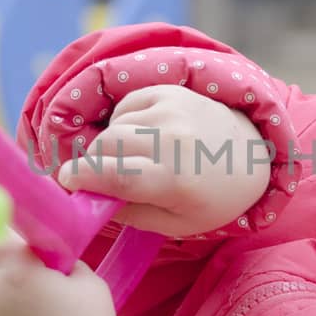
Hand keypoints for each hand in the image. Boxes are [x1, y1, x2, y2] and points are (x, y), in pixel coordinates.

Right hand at [57, 85, 270, 235]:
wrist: (250, 156)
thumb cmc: (210, 199)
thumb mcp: (174, 223)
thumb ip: (129, 212)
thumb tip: (88, 197)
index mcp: (177, 181)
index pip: (117, 176)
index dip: (83, 177)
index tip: (65, 181)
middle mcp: (174, 140)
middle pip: (107, 147)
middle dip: (94, 163)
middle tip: (98, 177)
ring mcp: (172, 111)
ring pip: (113, 127)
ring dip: (111, 145)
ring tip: (133, 159)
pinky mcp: (170, 91)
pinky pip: (125, 107)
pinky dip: (124, 124)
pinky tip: (143, 137)